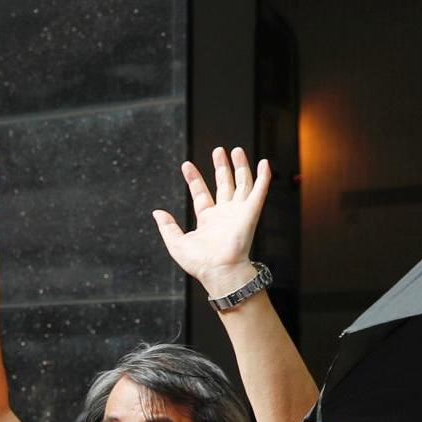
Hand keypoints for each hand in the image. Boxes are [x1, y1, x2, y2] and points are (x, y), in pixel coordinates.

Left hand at [153, 146, 268, 296]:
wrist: (219, 270)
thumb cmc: (199, 263)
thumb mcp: (176, 243)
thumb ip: (167, 226)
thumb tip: (157, 212)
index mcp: (208, 220)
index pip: (201, 194)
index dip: (194, 179)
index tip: (186, 165)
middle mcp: (225, 214)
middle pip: (224, 185)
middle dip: (221, 167)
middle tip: (218, 150)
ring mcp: (239, 212)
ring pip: (241, 184)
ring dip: (240, 167)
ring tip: (235, 150)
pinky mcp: (251, 212)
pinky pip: (259, 191)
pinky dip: (263, 177)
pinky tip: (264, 163)